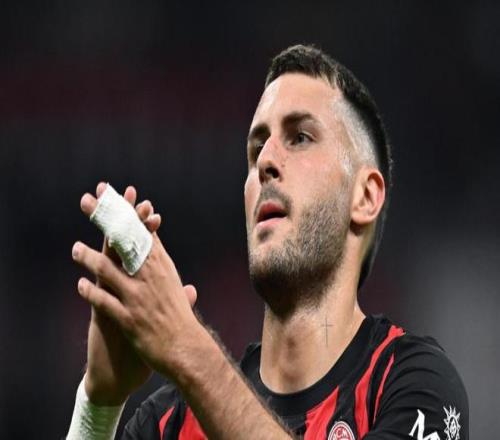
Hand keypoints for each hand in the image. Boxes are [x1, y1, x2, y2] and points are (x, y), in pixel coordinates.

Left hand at [80, 183, 196, 404]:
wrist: (186, 348)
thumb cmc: (180, 317)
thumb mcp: (174, 283)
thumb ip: (162, 263)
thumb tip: (157, 244)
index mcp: (160, 265)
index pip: (140, 230)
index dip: (124, 209)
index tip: (112, 193)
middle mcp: (149, 276)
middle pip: (123, 240)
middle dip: (103, 218)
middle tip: (86, 200)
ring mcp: (138, 296)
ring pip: (109, 269)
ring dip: (89, 257)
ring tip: (75, 249)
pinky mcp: (129, 318)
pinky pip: (104, 302)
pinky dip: (90, 292)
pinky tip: (79, 286)